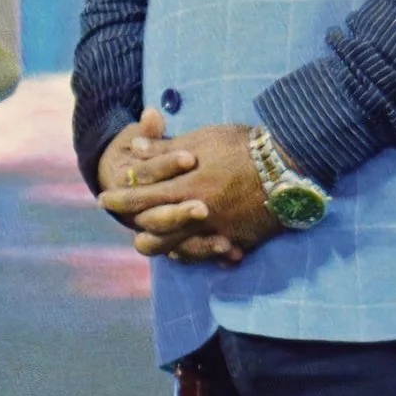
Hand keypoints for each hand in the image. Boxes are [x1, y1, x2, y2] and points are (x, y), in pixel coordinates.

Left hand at [97, 123, 282, 264]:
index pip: (141, 199)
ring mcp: (223, 231)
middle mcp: (201, 214)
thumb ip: (165, 150)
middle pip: (156, 233)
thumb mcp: (202, 140)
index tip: (103, 199)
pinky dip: (202, 252)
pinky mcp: (243, 241)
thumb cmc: (243, 145)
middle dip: (138, 230)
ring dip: (168, 246)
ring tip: (158, 241)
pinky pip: (215, 255)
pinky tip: (194, 247)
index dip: (120, 200)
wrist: (292, 162)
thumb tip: (134, 150)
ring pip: (183, 250)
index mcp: (187, 187)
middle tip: (129, 226)